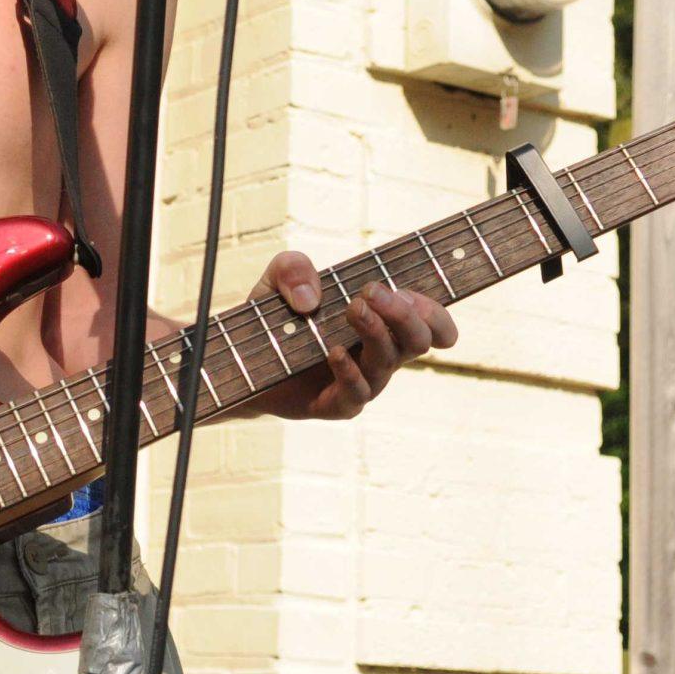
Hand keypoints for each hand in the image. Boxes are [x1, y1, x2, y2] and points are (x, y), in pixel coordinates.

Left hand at [254, 250, 456, 419]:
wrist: (241, 364)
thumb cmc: (274, 319)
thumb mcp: (276, 281)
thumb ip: (292, 268)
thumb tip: (311, 297)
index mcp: (382, 324)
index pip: (431, 323)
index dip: (432, 311)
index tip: (404, 291)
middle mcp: (379, 353)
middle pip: (419, 340)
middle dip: (404, 313)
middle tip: (371, 292)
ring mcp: (362, 381)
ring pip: (387, 362)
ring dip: (376, 332)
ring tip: (352, 308)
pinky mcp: (337, 405)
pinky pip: (356, 393)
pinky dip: (349, 371)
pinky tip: (333, 352)